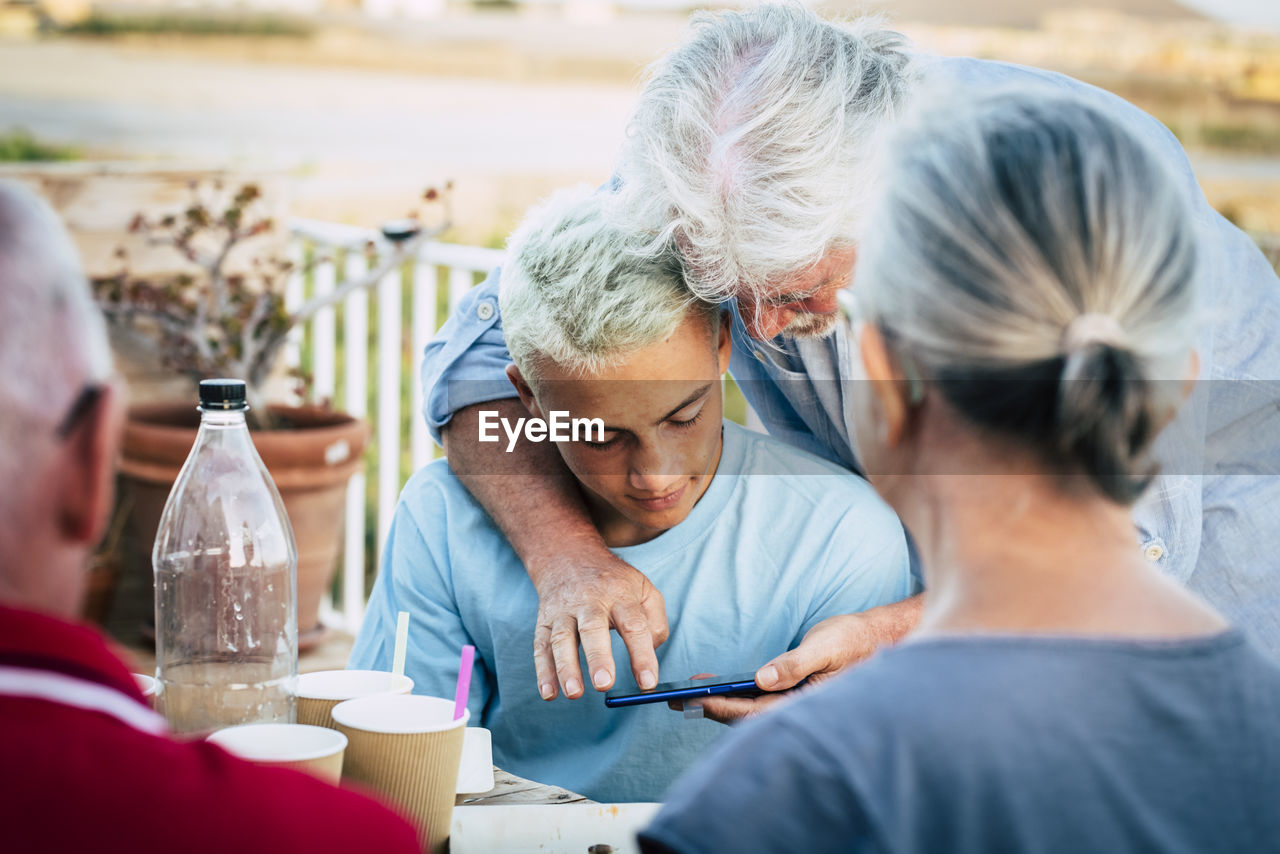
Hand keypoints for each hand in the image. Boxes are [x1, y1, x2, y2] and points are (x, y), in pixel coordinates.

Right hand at [531, 549, 667, 699]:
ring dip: (566, 667)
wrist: (568, 556)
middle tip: (604, 683)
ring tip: (574, 692)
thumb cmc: (613, 582)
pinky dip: (542, 672)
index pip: (633, 625)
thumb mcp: (644, 589)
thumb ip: (655, 623)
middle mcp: (589, 601)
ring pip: (562, 638)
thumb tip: (649, 656)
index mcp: (619, 595)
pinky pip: (541, 647)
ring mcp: (563, 611)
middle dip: (598, 657)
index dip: (641, 655)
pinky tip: (548, 693)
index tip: (647, 683)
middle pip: (593, 628)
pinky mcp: (544, 622)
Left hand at [683, 612, 882, 723]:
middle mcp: (798, 707)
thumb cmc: (854, 641)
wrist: (876, 637)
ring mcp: (795, 702)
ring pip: (752, 709)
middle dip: (713, 708)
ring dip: (722, 702)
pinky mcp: (793, 693)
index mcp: (806, 701)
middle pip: (748, 716)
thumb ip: (795, 664)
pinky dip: (737, 693)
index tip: (696, 699)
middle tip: (678, 698)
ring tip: (691, 692)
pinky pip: (760, 699)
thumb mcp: (825, 647)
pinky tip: (720, 685)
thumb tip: (763, 679)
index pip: (756, 712)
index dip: (723, 707)